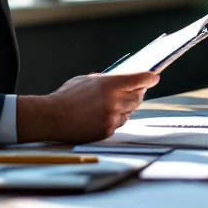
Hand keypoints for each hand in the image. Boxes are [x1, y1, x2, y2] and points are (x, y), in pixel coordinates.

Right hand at [16, 71, 158, 143]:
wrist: (52, 117)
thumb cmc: (67, 96)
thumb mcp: (88, 80)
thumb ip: (107, 80)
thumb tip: (123, 80)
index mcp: (110, 84)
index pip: (140, 79)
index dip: (150, 77)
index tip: (154, 76)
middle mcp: (114, 101)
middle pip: (138, 96)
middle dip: (138, 92)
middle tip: (137, 88)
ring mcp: (112, 117)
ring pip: (130, 111)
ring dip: (127, 106)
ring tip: (116, 102)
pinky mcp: (107, 131)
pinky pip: (119, 122)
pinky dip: (117, 118)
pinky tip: (106, 114)